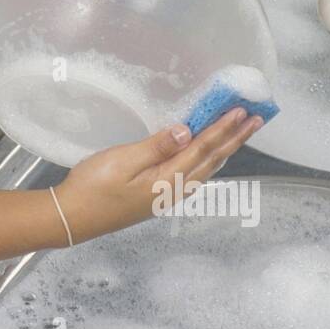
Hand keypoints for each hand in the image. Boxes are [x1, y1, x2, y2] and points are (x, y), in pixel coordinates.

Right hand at [52, 107, 262, 244]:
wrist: (73, 217)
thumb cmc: (92, 187)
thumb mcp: (122, 160)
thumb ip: (156, 146)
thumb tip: (187, 131)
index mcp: (168, 180)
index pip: (203, 148)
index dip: (223, 128)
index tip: (242, 111)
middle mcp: (175, 190)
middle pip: (212, 160)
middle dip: (235, 138)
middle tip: (256, 119)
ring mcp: (167, 196)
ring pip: (206, 169)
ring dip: (224, 148)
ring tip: (240, 132)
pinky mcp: (158, 196)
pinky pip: (194, 174)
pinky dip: (208, 158)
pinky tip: (208, 153)